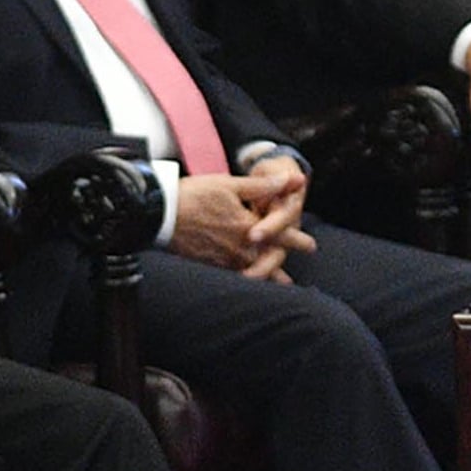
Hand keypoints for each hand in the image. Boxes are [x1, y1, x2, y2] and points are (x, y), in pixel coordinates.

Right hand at [174, 171, 316, 278]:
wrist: (158, 215)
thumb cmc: (194, 195)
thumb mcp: (230, 185)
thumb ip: (264, 187)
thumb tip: (294, 181)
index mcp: (248, 227)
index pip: (281, 236)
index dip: (297, 241)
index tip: (311, 246)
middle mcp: (238, 248)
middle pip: (267, 261)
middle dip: (281, 269)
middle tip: (292, 280)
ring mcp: (221, 260)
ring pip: (250, 273)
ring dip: (264, 279)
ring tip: (273, 289)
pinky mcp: (206, 264)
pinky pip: (230, 276)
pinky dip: (241, 280)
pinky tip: (242, 283)